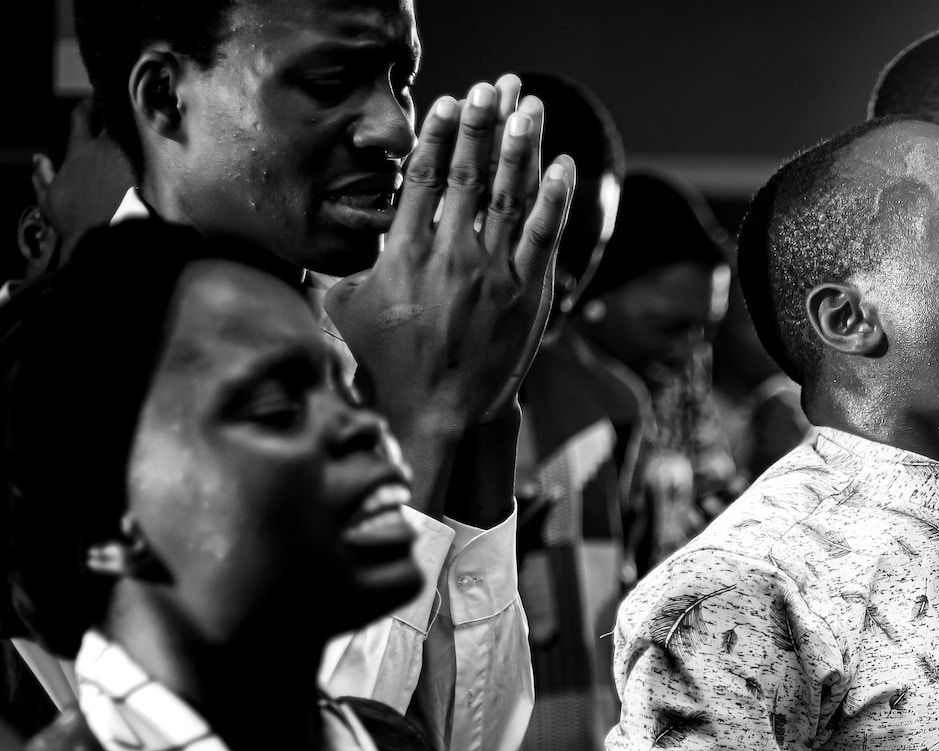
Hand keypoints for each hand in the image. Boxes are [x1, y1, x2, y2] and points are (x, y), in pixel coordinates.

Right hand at [326, 76, 573, 459]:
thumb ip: (340, 265)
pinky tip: (563, 166)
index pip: (422, 178)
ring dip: (520, 146)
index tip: (449, 103)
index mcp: (403, 252)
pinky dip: (555, 198)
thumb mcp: (345, 308)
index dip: (438, 135)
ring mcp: (492, 274)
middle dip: (481, 125)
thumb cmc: (385, 363)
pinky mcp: (527, 296)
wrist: (433, 414)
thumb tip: (313, 241)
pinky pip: (545, 236)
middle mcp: (449, 255)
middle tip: (494, 86)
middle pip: (467, 174)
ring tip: (530, 106)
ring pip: (509, 195)